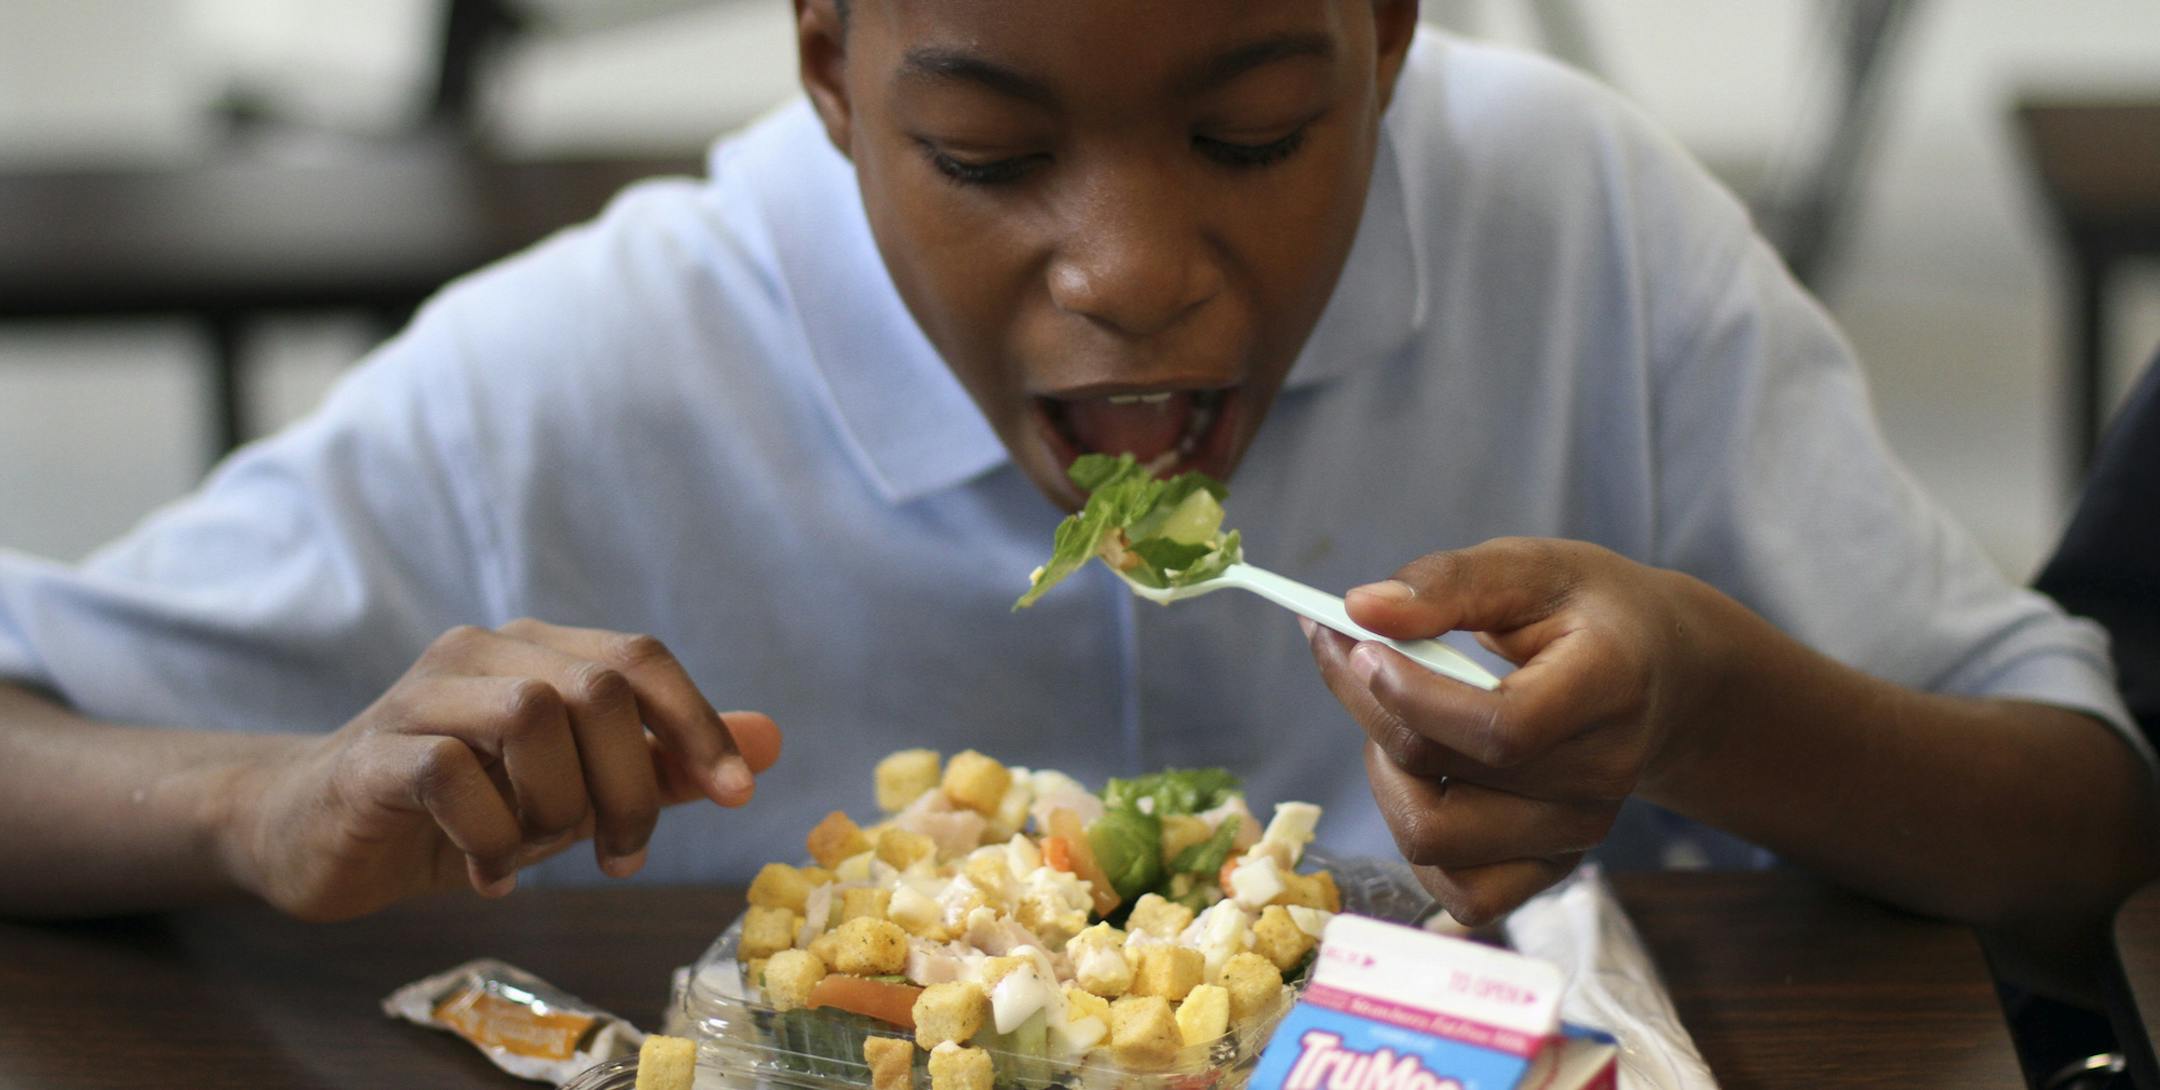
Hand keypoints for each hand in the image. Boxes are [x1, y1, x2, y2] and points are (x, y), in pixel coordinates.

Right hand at [229, 619, 781, 921]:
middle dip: (631, 785)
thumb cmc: (460, 807)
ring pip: (533, 717)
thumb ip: (665, 763)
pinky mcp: (373, 754)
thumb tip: (770, 742)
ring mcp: (422, 696)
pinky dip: (490, 835)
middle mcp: (484, 654)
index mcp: (539, 651)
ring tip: (533, 850)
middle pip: (599, 690)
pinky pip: (456, 774)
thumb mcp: (576, 789)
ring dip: (556, 806)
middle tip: (618, 853)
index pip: (641, 660)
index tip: (737, 796)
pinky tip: (484, 869)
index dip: (699, 725)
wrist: (313, 832)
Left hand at [1306, 538, 1718, 924]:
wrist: (1666, 677)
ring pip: (1431, 839)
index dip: (1411, 696)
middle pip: (1444, 774)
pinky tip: (1422, 780)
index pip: (1497, 728)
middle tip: (1356, 660)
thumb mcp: (1533, 568)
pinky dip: (1418, 842)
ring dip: (1386, 775)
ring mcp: (1577, 831)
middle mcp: (1601, 775)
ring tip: (1400, 721)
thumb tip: (1361, 609)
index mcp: (1607, 687)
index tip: (1360, 647)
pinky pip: (1460, 894)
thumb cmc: (1590, 614)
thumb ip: (1448, 583)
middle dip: (1373, 711)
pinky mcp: (1553, 867)